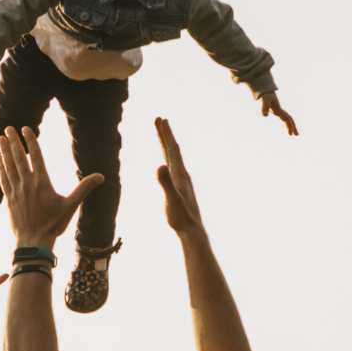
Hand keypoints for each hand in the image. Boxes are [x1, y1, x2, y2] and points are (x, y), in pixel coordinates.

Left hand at [0, 126, 102, 244]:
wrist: (34, 242)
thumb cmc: (54, 224)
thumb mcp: (71, 206)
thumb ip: (84, 188)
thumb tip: (101, 176)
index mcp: (42, 182)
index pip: (35, 156)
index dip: (30, 140)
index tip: (25, 128)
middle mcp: (27, 184)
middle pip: (18, 158)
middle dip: (13, 141)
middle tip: (8, 128)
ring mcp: (16, 191)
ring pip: (8, 166)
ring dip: (4, 151)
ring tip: (0, 138)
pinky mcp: (9, 200)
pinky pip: (3, 179)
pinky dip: (0, 168)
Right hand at [154, 118, 205, 237]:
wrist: (192, 230)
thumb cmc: (181, 216)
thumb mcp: (171, 198)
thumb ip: (165, 182)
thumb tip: (159, 166)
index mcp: (180, 174)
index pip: (172, 149)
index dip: (166, 134)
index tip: (161, 119)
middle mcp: (182, 174)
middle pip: (173, 150)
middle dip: (165, 135)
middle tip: (160, 120)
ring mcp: (182, 181)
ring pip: (173, 158)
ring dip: (167, 145)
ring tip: (162, 136)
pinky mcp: (180, 188)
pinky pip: (173, 168)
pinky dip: (168, 160)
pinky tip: (167, 163)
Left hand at [260, 93, 297, 135]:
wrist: (266, 89)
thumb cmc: (265, 95)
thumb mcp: (265, 101)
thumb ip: (264, 108)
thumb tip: (264, 116)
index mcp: (279, 110)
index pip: (287, 119)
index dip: (289, 126)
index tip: (290, 134)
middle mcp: (280, 111)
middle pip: (290, 119)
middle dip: (293, 127)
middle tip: (297, 135)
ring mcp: (279, 110)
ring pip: (287, 118)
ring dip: (291, 125)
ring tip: (293, 133)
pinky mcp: (277, 110)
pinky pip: (284, 117)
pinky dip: (286, 122)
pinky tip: (287, 125)